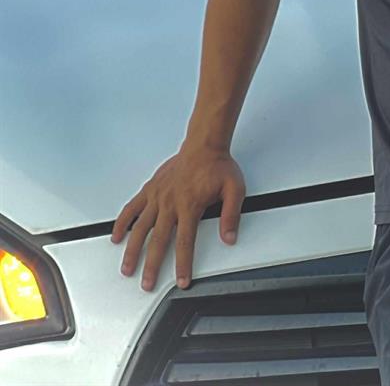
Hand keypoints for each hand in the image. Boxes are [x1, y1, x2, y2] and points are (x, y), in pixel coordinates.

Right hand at [111, 142, 245, 290]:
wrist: (204, 144)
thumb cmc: (217, 165)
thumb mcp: (234, 189)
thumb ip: (231, 215)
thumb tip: (229, 237)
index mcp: (190, 205)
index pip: (185, 243)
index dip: (182, 265)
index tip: (181, 280)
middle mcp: (170, 203)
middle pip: (158, 241)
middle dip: (152, 266)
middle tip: (147, 284)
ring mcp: (157, 196)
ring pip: (140, 228)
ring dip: (132, 250)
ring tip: (127, 268)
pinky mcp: (150, 188)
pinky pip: (132, 207)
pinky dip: (123, 222)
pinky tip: (117, 236)